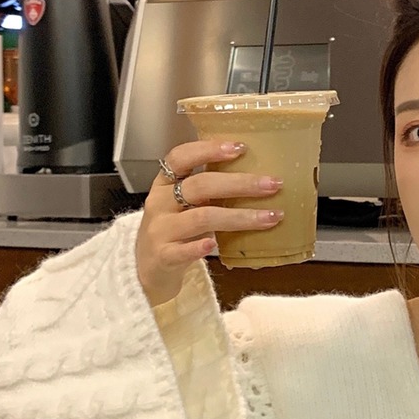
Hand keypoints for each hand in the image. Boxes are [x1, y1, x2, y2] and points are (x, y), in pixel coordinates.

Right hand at [136, 140, 283, 307]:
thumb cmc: (173, 233)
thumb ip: (207, 193)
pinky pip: (181, 251)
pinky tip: (213, 246)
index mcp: (164, 185)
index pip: (181, 157)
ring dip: (239, 217)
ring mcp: (160, 231)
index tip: (239, 147)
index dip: (208, 149)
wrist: (146, 270)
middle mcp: (160, 204)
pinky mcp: (162, 257)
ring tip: (270, 217)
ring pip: (200, 218)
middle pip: (200, 186)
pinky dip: (198, 247)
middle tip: (272, 184)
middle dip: (239, 184)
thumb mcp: (183, 207)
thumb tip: (256, 180)